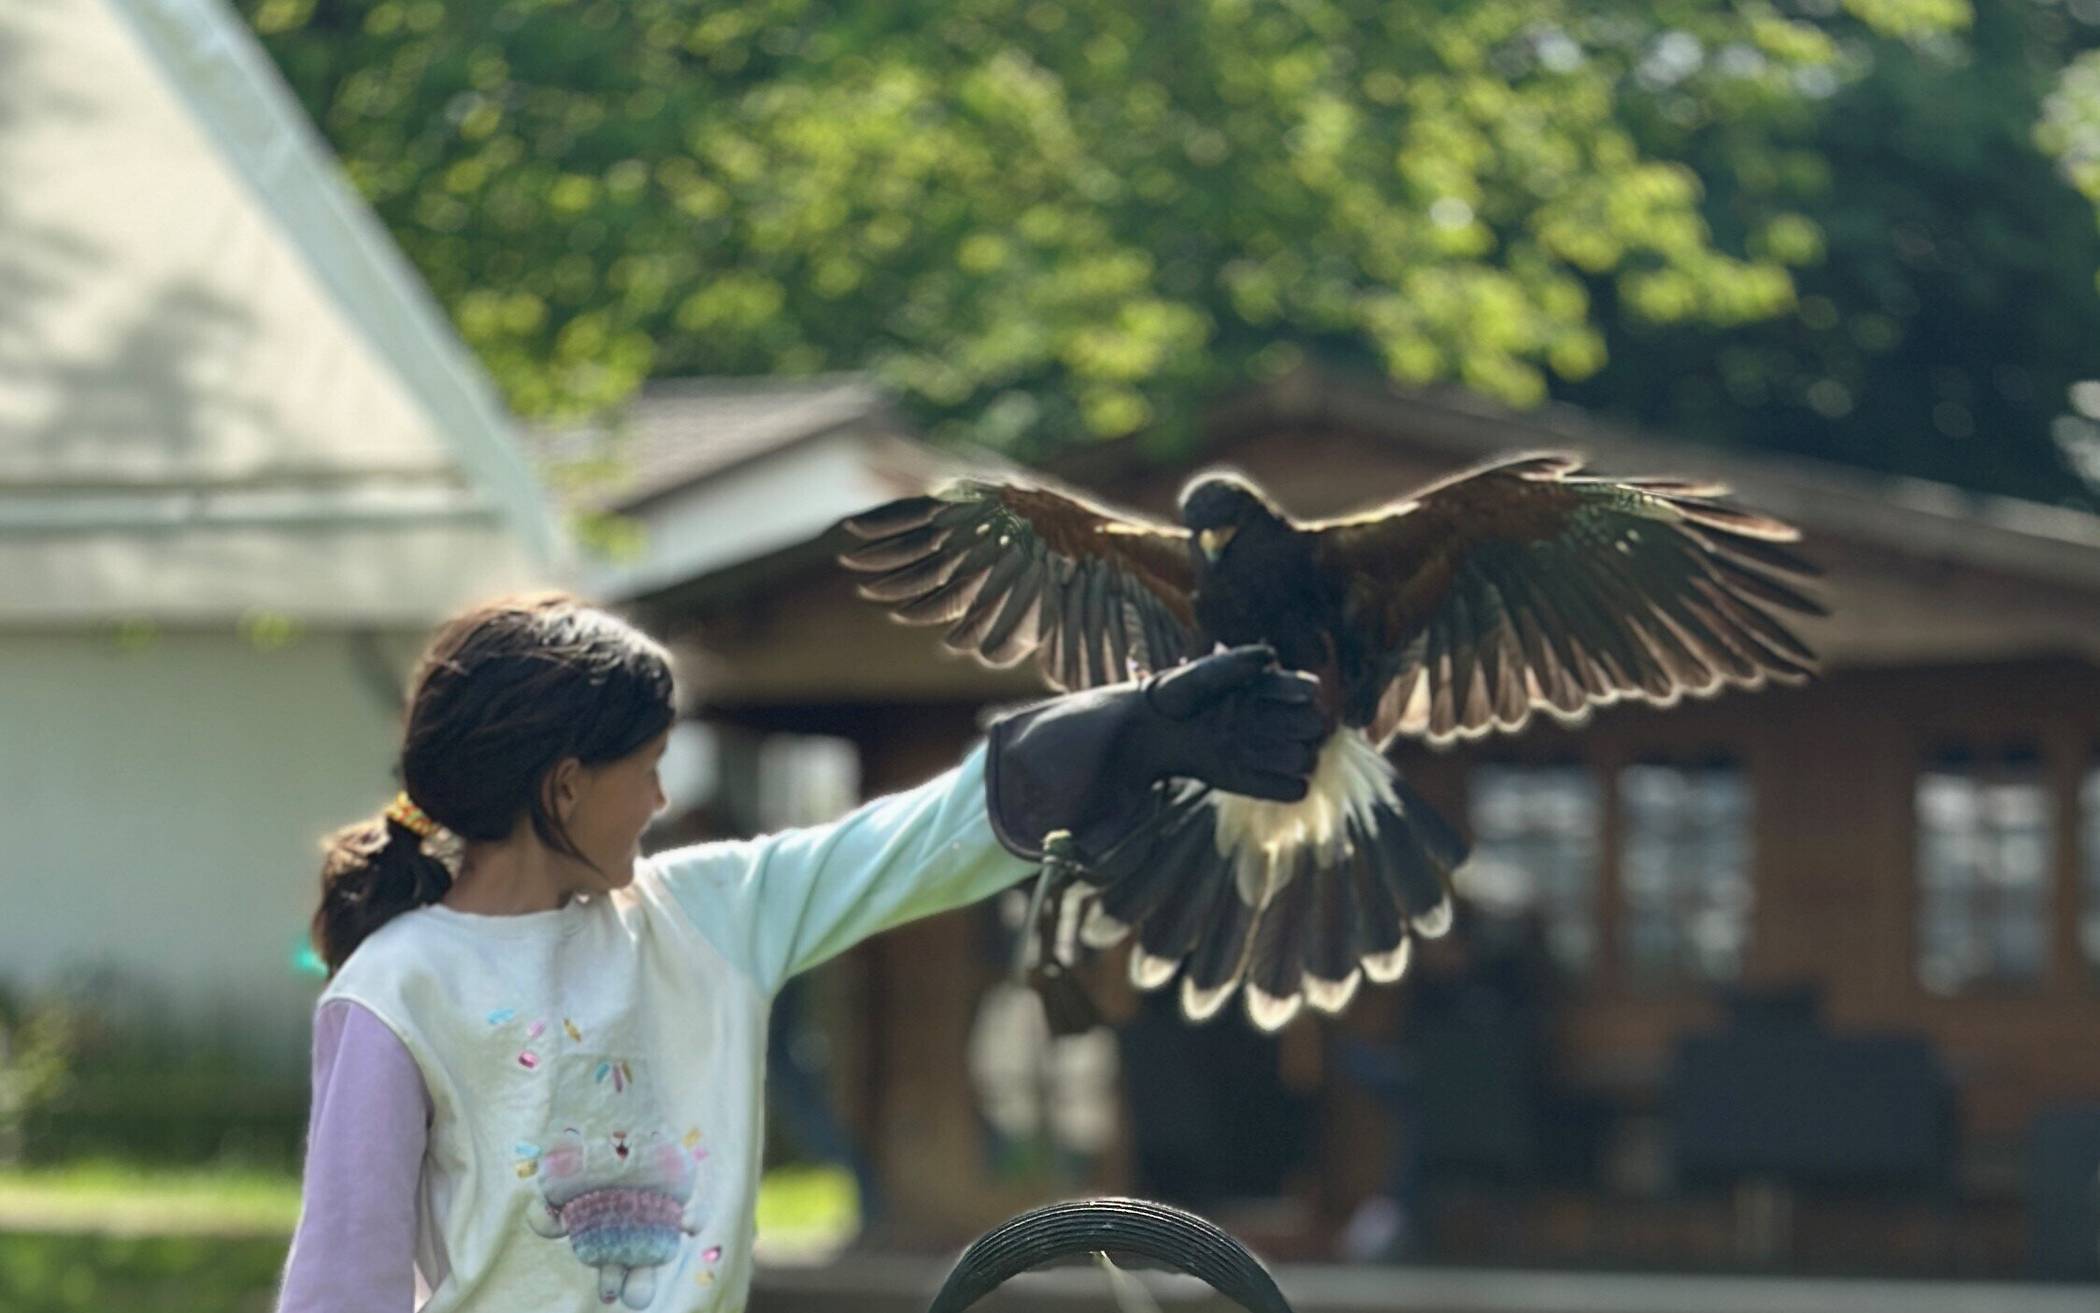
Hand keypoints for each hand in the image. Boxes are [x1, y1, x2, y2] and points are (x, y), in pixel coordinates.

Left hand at [1133, 646, 1325, 800]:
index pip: (1304, 689)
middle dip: (1304, 726)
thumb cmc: (1173, 696)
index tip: (1295, 692)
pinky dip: (1285, 786)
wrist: (1146, 732)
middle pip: (1313, 725)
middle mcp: (1270, 719)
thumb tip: (1271, 655)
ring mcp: (1261, 749)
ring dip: (1293, 757)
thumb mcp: (1198, 675)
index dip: (1302, 691)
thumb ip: (1232, 665)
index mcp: (1264, 689)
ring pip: (1304, 758)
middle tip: (1274, 723)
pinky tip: (1262, 774)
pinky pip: (1287, 789)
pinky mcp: (1249, 778)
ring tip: (1253, 749)